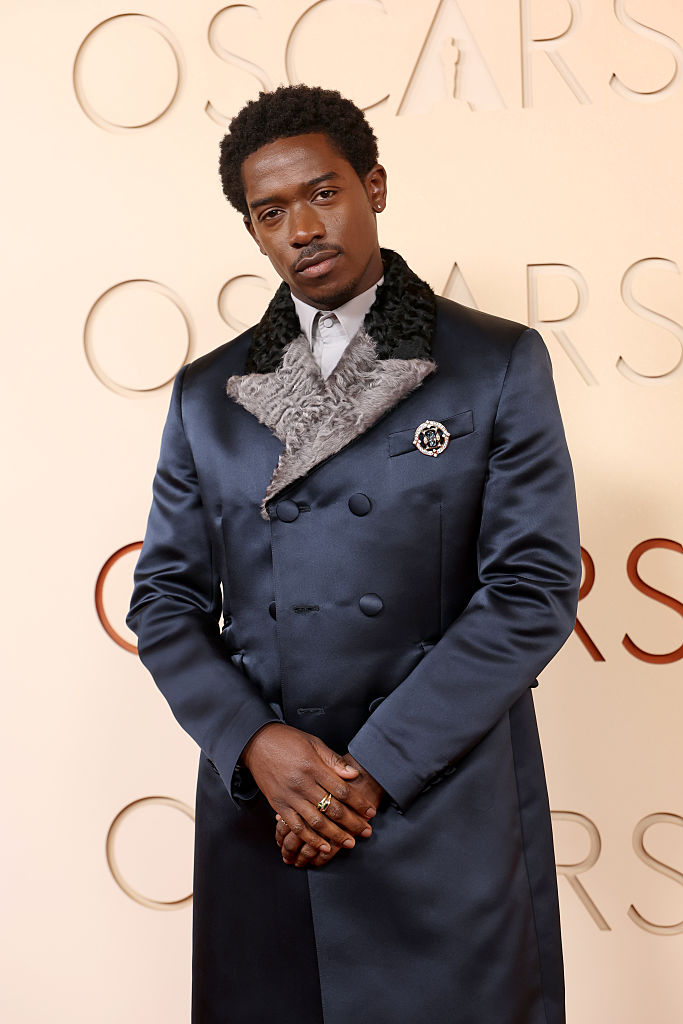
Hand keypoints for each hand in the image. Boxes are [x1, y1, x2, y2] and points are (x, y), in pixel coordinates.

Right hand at [241, 723, 378, 862]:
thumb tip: (353, 774)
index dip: (358, 803)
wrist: (256, 743)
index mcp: (312, 766)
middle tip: (366, 831)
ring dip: (335, 835)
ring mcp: (289, 797)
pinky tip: (324, 847)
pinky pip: (296, 827)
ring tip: (349, 843)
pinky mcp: (278, 805)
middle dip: (352, 822)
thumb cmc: (287, 740)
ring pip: (316, 822)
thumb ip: (333, 760)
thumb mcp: (313, 742)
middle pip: (332, 808)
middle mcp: (301, 783)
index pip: (341, 789)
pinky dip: (311, 839)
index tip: (370, 811)